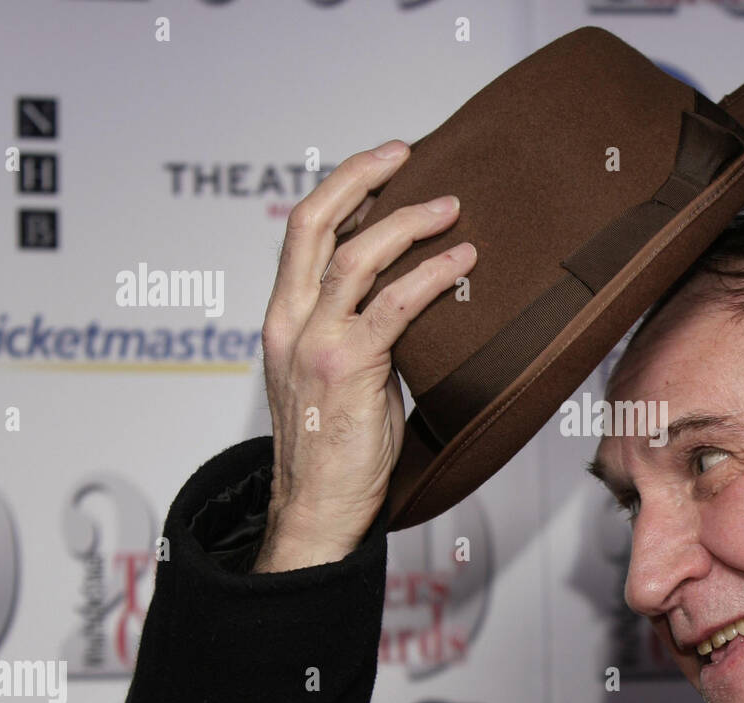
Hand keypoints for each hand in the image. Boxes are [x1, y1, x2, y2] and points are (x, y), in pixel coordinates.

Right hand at [251, 139, 475, 572]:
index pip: (302, 231)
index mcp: (282, 317)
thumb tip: (405, 297)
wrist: (317, 508)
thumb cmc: (336, 448)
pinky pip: (394, 305)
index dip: (340, 187)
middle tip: (408, 152)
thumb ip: (356, 330)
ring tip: (452, 209)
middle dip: (362, 175)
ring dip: (408, 221)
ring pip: (356, 254)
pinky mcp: (349, 366)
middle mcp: (290, 320)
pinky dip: (431, 275)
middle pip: (314, 221)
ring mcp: (315, 341)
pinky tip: (461, 262)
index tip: (382, 163)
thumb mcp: (336, 374)